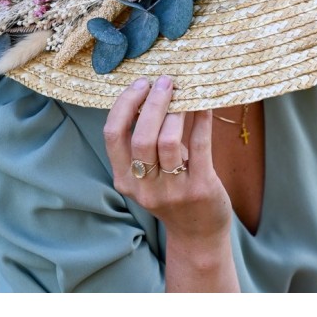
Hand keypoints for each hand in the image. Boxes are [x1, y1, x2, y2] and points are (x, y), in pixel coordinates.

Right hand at [104, 75, 232, 244]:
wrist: (198, 234)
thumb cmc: (171, 191)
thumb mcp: (148, 173)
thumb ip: (144, 141)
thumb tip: (152, 90)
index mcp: (125, 178)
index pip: (112, 135)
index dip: (124, 104)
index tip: (140, 83)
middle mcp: (144, 187)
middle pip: (140, 136)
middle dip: (152, 102)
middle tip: (165, 82)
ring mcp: (172, 190)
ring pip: (167, 141)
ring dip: (176, 110)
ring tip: (184, 93)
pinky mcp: (200, 188)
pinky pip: (199, 145)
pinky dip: (201, 120)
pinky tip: (204, 104)